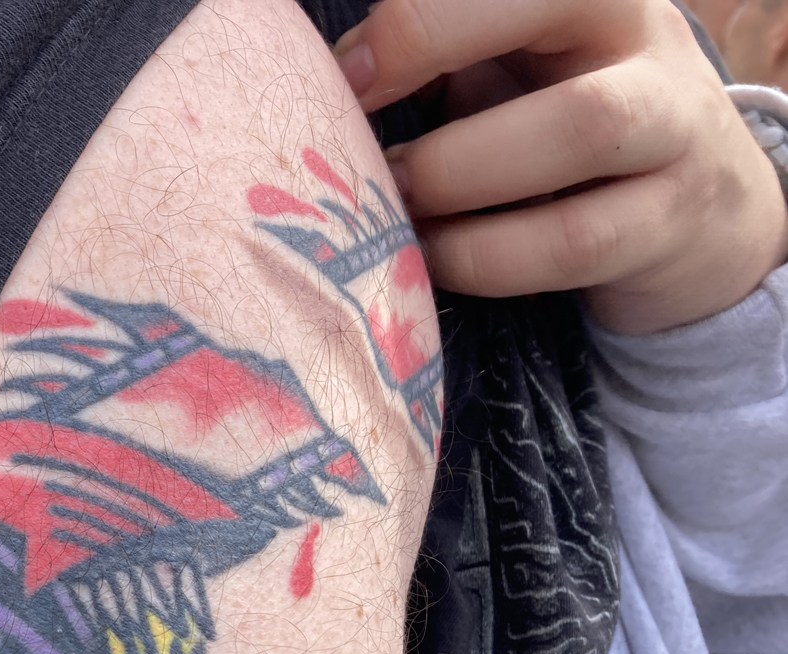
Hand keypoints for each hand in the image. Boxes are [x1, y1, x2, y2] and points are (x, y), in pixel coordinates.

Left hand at [333, 0, 787, 333]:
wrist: (698, 218)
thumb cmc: (556, 128)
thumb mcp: (505, 72)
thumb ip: (433, 58)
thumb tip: (324, 81)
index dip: (419, 16)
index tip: (346, 72)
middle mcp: (643, 36)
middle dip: (433, 47)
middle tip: (366, 130)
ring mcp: (674, 127)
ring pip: (584, 126)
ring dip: (462, 171)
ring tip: (397, 203)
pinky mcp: (671, 224)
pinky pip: (574, 241)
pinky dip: (485, 257)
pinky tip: (433, 259)